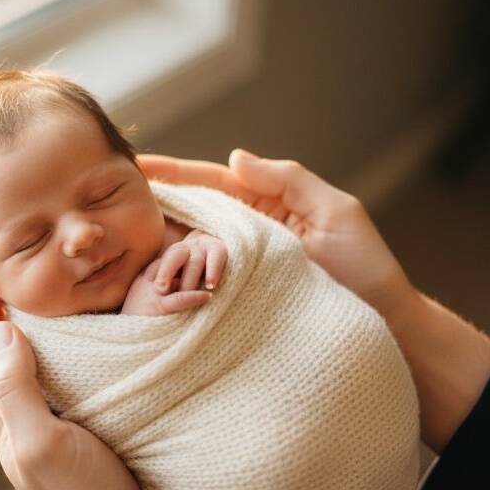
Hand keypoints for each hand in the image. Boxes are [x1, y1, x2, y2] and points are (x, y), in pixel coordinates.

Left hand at [0, 232, 165, 489]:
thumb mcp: (44, 444)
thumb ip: (17, 389)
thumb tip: (2, 330)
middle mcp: (12, 402)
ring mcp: (40, 405)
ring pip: (16, 339)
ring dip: (8, 297)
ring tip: (9, 258)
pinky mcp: (69, 407)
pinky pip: (46, 354)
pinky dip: (43, 322)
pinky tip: (56, 309)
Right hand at [138, 150, 489, 454]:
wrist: (385, 332)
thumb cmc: (367, 271)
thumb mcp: (336, 214)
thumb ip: (289, 180)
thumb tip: (236, 157)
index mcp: (266, 210)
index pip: (210, 184)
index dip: (172, 173)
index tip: (134, 164)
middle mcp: (245, 240)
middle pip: (188, 216)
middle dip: (150, 206)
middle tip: (103, 201)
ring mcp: (237, 274)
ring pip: (185, 252)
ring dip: (152, 246)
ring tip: (110, 239)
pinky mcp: (233, 308)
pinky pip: (196, 289)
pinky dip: (169, 282)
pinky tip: (141, 279)